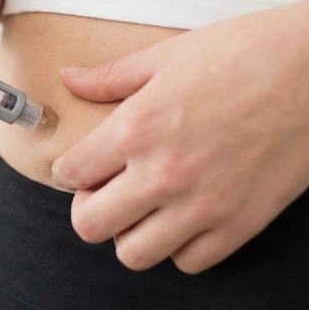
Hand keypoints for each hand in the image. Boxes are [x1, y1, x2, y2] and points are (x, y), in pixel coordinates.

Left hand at [51, 1, 308, 273]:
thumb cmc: (246, 53)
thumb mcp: (167, 55)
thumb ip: (110, 76)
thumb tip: (69, 79)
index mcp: (137, 128)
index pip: (70, 173)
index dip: (70, 168)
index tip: (82, 163)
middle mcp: (163, 174)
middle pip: (90, 225)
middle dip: (87, 208)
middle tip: (103, 189)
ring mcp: (204, 205)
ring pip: (134, 254)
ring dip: (130, 232)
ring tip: (142, 206)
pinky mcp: (242, 224)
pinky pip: (190, 261)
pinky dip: (179, 245)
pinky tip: (183, 215)